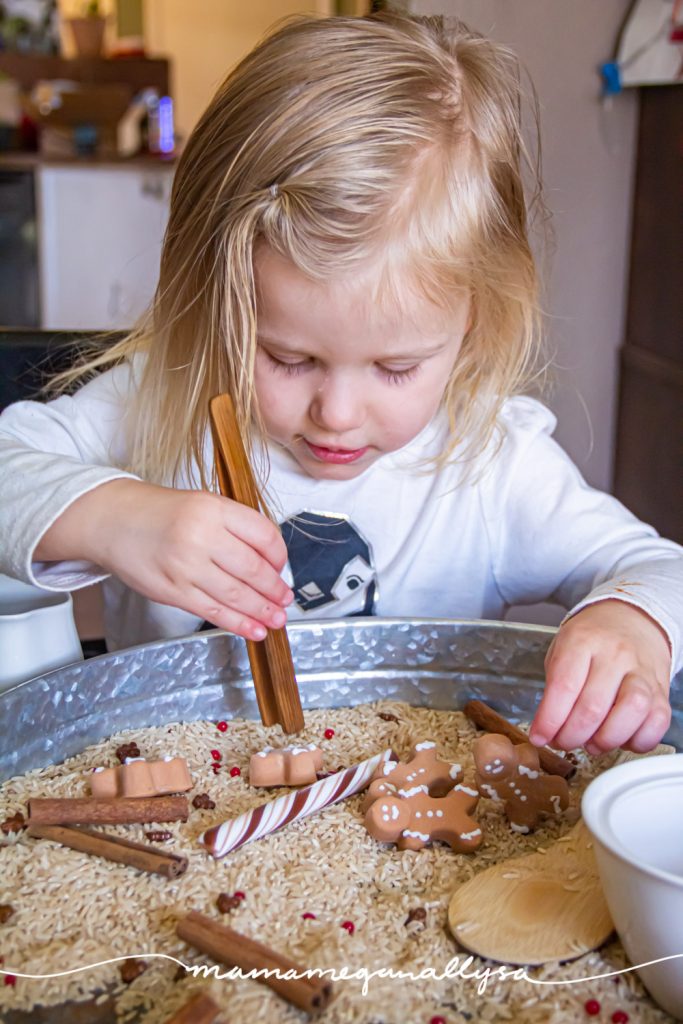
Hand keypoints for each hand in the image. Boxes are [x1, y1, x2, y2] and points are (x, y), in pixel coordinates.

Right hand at [37, 479, 293, 640]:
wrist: (114, 521)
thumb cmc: (161, 513)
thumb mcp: (203, 504)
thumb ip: (236, 527)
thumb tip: (270, 562)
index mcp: (214, 509)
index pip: (264, 536)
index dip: (280, 556)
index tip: (282, 567)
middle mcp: (201, 536)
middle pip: (253, 569)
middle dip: (274, 589)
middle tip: (285, 599)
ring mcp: (186, 566)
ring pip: (236, 595)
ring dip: (262, 610)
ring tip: (277, 618)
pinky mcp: (173, 591)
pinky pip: (213, 611)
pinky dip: (238, 623)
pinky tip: (254, 629)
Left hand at [528, 599, 671, 753]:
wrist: (633, 619)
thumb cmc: (591, 639)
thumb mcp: (562, 648)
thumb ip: (555, 686)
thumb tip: (548, 729)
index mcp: (583, 640)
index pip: (564, 686)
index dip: (549, 720)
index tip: (539, 736)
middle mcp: (615, 654)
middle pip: (593, 706)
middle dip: (572, 736)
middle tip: (563, 742)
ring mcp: (642, 672)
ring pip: (631, 711)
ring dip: (606, 739)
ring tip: (591, 744)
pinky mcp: (661, 689)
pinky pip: (657, 722)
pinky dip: (639, 741)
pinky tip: (621, 739)